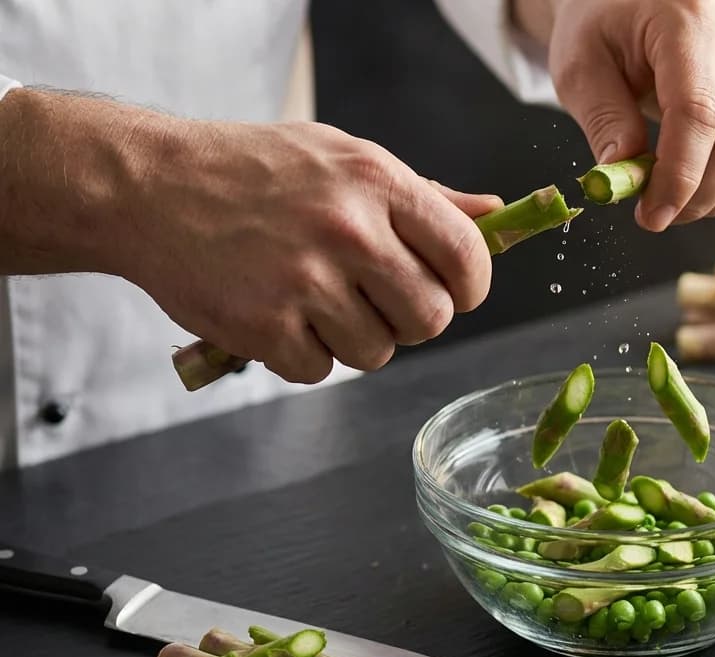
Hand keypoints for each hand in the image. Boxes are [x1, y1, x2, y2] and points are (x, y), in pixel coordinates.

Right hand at [0, 88, 498, 383]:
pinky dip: (302, 356)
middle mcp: (348, 231)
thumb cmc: (256, 172)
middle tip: (374, 299)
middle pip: (430, 319)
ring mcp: (304, 281)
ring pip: (378, 353)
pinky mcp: (262, 326)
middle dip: (410, 320)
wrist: (149, 186)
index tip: (450, 290)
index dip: (468, 286)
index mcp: (377, 182)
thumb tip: (498, 215)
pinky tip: (278, 316)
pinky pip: (319, 372)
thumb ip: (426, 196)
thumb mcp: (345, 160)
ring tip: (316, 301)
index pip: (467, 255)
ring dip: (354, 340)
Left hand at [521, 0, 714, 230]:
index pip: (699, 112)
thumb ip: (603, 120)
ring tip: (679, 201)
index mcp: (688, 18)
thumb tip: (625, 176)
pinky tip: (707, 187)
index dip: (679, 176)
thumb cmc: (605, 32)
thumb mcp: (580, 68)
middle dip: (699, 196)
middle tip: (658, 214)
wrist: (636, 4)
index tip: (651, 215)